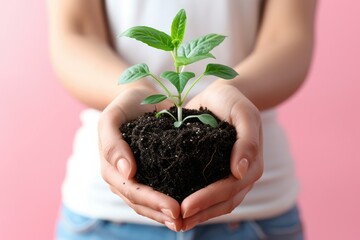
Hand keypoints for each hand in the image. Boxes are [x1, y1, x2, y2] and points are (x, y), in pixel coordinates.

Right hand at [98, 86, 182, 230]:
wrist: (140, 97)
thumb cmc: (126, 105)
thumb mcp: (112, 118)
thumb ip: (112, 143)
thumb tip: (127, 172)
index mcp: (111, 167)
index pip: (131, 190)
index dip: (151, 201)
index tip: (174, 208)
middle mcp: (123, 176)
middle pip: (140, 201)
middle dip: (160, 212)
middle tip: (182, 219)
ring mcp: (137, 176)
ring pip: (148, 202)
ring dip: (164, 214)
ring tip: (185, 222)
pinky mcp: (152, 171)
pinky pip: (159, 191)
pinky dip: (169, 201)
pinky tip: (186, 208)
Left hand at [181, 83, 263, 230]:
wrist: (221, 95)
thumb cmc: (232, 101)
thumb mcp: (243, 112)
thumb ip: (247, 140)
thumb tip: (240, 172)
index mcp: (251, 163)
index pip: (230, 188)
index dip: (208, 199)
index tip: (184, 207)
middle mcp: (242, 174)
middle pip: (224, 202)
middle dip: (200, 213)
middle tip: (176, 221)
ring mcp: (229, 175)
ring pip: (217, 204)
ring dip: (198, 216)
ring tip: (175, 224)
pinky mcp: (214, 172)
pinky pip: (208, 194)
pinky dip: (196, 205)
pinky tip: (178, 209)